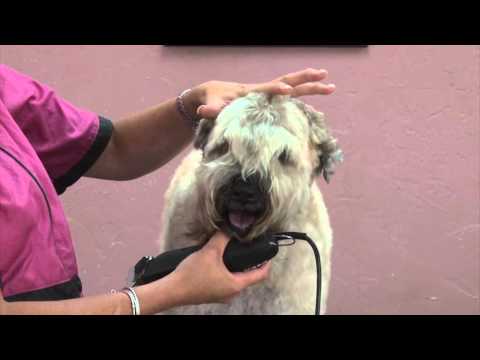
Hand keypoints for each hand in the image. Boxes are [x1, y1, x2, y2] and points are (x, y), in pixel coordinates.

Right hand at [171, 232, 270, 305]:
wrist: (172, 290)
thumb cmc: (192, 275)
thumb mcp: (210, 251)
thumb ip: (223, 237)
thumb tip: (231, 227)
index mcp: (236, 285)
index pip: (261, 274)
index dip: (267, 262)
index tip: (268, 252)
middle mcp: (232, 293)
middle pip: (248, 276)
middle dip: (249, 261)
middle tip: (247, 247)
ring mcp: (221, 295)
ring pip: (236, 278)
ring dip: (235, 265)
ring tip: (230, 251)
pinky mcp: (212, 293)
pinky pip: (224, 281)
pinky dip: (225, 270)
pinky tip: (216, 260)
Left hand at [192, 68, 335, 118]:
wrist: (211, 94)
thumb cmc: (211, 100)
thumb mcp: (209, 105)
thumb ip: (210, 109)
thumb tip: (204, 112)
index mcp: (250, 92)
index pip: (266, 90)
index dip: (277, 90)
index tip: (289, 91)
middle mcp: (262, 91)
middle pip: (287, 83)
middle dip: (305, 80)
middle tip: (325, 76)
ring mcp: (267, 95)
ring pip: (293, 89)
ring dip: (311, 87)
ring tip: (331, 86)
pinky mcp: (268, 101)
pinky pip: (290, 99)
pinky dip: (303, 99)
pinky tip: (317, 104)